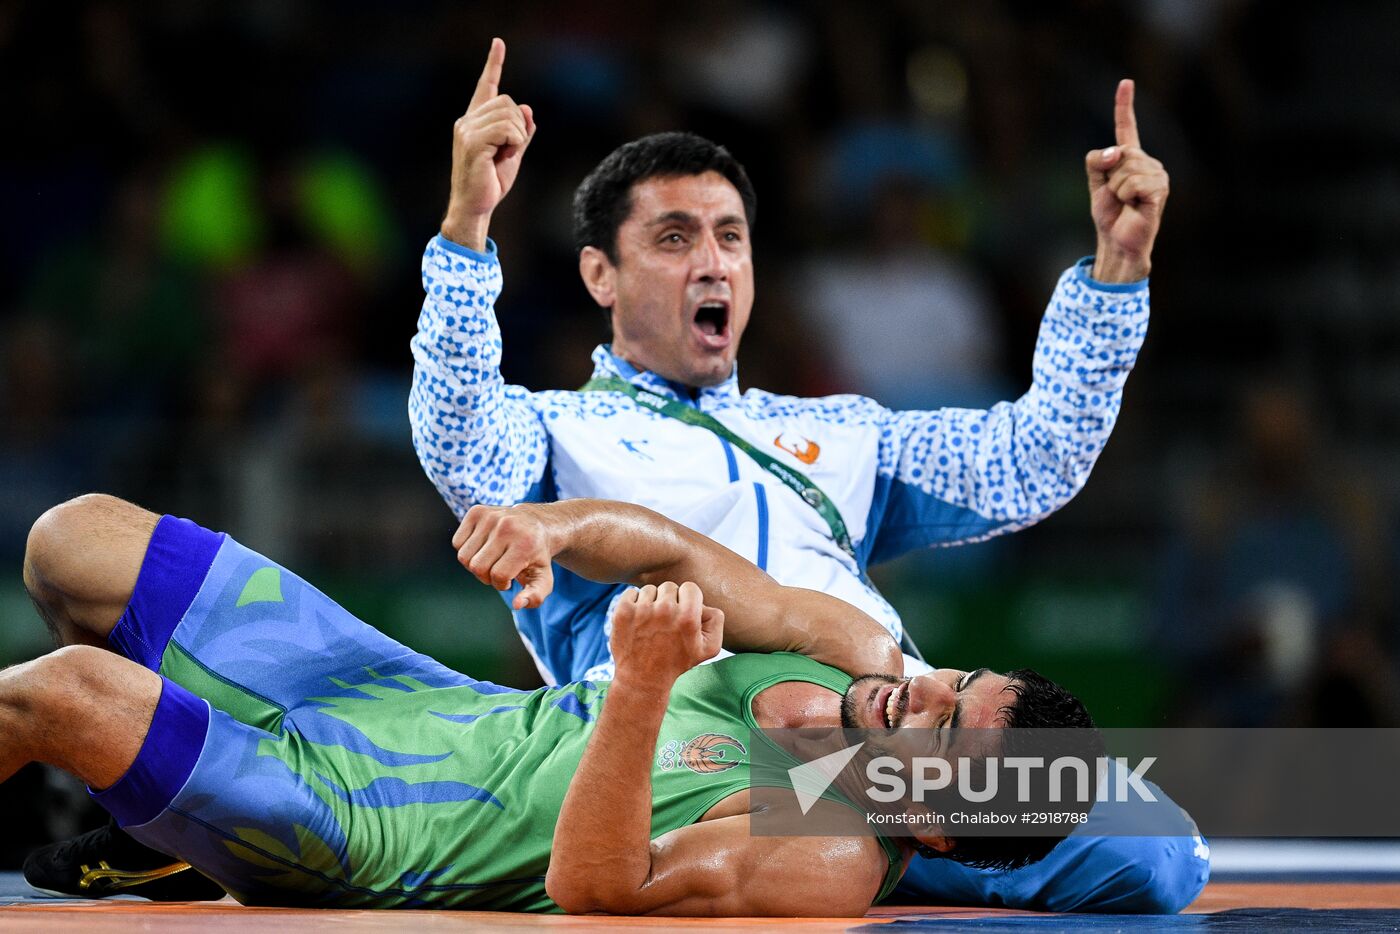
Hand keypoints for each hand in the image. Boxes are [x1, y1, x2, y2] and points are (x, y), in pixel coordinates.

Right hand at [441, 38, 536, 250]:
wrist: (476, 206)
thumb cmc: (491, 182)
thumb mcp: (513, 153)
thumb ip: (521, 131)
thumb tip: (526, 108)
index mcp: (475, 120)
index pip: (486, 86)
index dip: (493, 64)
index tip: (499, 43)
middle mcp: (468, 120)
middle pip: (508, 101)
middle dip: (519, 126)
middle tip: (509, 150)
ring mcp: (467, 129)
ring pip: (510, 115)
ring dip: (517, 137)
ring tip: (504, 156)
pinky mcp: (472, 141)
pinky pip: (507, 129)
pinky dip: (514, 143)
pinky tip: (504, 156)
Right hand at [452, 504, 554, 608]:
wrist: (535, 523)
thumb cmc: (536, 556)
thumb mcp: (543, 578)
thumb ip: (535, 596)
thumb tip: (517, 605)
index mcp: (525, 543)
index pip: (498, 575)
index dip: (501, 584)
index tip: (510, 579)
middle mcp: (507, 526)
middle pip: (477, 567)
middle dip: (486, 576)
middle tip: (499, 570)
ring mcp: (490, 516)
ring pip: (464, 557)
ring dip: (475, 565)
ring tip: (491, 560)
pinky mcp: (476, 511)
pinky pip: (457, 542)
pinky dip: (467, 551)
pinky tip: (483, 547)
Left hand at [609, 582, 723, 685]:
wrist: (643, 679)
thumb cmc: (677, 662)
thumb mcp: (709, 648)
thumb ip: (716, 619)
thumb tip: (703, 602)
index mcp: (688, 616)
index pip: (690, 587)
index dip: (687, 600)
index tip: (681, 614)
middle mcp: (665, 610)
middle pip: (669, 587)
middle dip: (669, 601)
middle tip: (666, 622)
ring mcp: (642, 610)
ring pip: (650, 590)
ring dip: (651, 602)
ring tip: (651, 623)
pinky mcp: (623, 612)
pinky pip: (631, 592)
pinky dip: (634, 603)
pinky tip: (637, 620)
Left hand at [1085, 79, 1168, 281]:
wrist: (1116, 239)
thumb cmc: (1109, 213)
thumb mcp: (1094, 182)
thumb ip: (1097, 160)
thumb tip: (1117, 152)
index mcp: (1130, 157)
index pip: (1127, 126)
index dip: (1124, 105)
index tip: (1125, 82)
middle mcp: (1147, 162)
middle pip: (1122, 152)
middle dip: (1110, 175)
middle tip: (1116, 195)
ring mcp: (1157, 174)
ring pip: (1127, 167)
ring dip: (1117, 188)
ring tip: (1125, 202)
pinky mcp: (1160, 189)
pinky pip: (1133, 182)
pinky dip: (1126, 195)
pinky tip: (1134, 206)